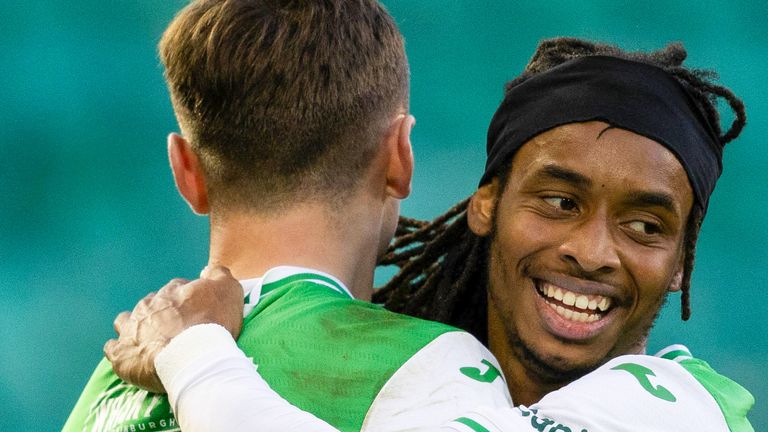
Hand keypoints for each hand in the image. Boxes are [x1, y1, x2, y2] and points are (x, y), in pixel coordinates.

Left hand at [104, 266, 243, 392]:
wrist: (191, 356)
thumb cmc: (212, 324)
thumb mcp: (229, 291)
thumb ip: (220, 275)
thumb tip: (210, 270)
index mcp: (173, 291)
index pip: (178, 288)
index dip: (188, 300)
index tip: (197, 312)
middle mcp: (149, 304)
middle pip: (153, 304)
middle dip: (162, 314)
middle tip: (177, 330)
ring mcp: (132, 328)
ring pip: (127, 321)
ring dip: (137, 327)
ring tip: (149, 342)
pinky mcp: (121, 353)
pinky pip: (113, 348)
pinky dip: (121, 350)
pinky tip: (130, 356)